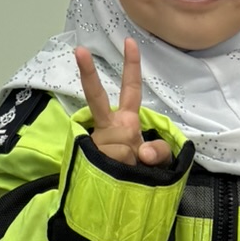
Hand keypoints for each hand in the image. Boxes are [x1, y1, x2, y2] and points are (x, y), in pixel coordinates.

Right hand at [75, 39, 171, 165]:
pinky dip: (124, 168)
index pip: (131, 90)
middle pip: (97, 98)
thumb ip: (159, 151)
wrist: (114, 198)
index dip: (132, 66)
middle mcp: (111, 125)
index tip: (130, 41)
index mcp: (126, 120)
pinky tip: (117, 172)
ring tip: (126, 166)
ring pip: (121, 141)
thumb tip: (143, 152)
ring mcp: (100, 140)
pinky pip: (117, 158)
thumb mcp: (158, 160)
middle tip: (80, 50)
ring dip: (131, 158)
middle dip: (88, 75)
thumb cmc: (138, 172)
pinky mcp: (94, 157)